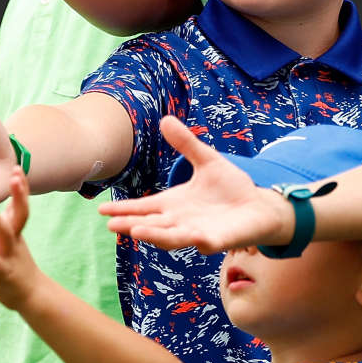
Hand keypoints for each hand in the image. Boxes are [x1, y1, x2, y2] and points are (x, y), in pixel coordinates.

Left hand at [0, 174, 42, 308]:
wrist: (29, 296)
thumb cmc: (10, 265)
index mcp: (13, 229)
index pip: (19, 204)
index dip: (20, 187)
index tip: (17, 167)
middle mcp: (13, 239)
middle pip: (20, 213)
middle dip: (19, 194)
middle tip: (15, 175)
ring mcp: (10, 255)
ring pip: (5, 234)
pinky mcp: (3, 273)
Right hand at [100, 117, 287, 251]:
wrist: (260, 205)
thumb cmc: (231, 187)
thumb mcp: (207, 160)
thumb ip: (186, 144)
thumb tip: (165, 119)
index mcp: (174, 204)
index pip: (144, 208)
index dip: (124, 209)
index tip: (102, 211)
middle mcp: (181, 221)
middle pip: (151, 225)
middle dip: (132, 224)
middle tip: (111, 225)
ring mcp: (198, 232)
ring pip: (172, 238)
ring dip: (155, 235)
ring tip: (136, 231)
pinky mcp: (219, 240)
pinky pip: (206, 243)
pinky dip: (198, 241)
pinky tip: (193, 237)